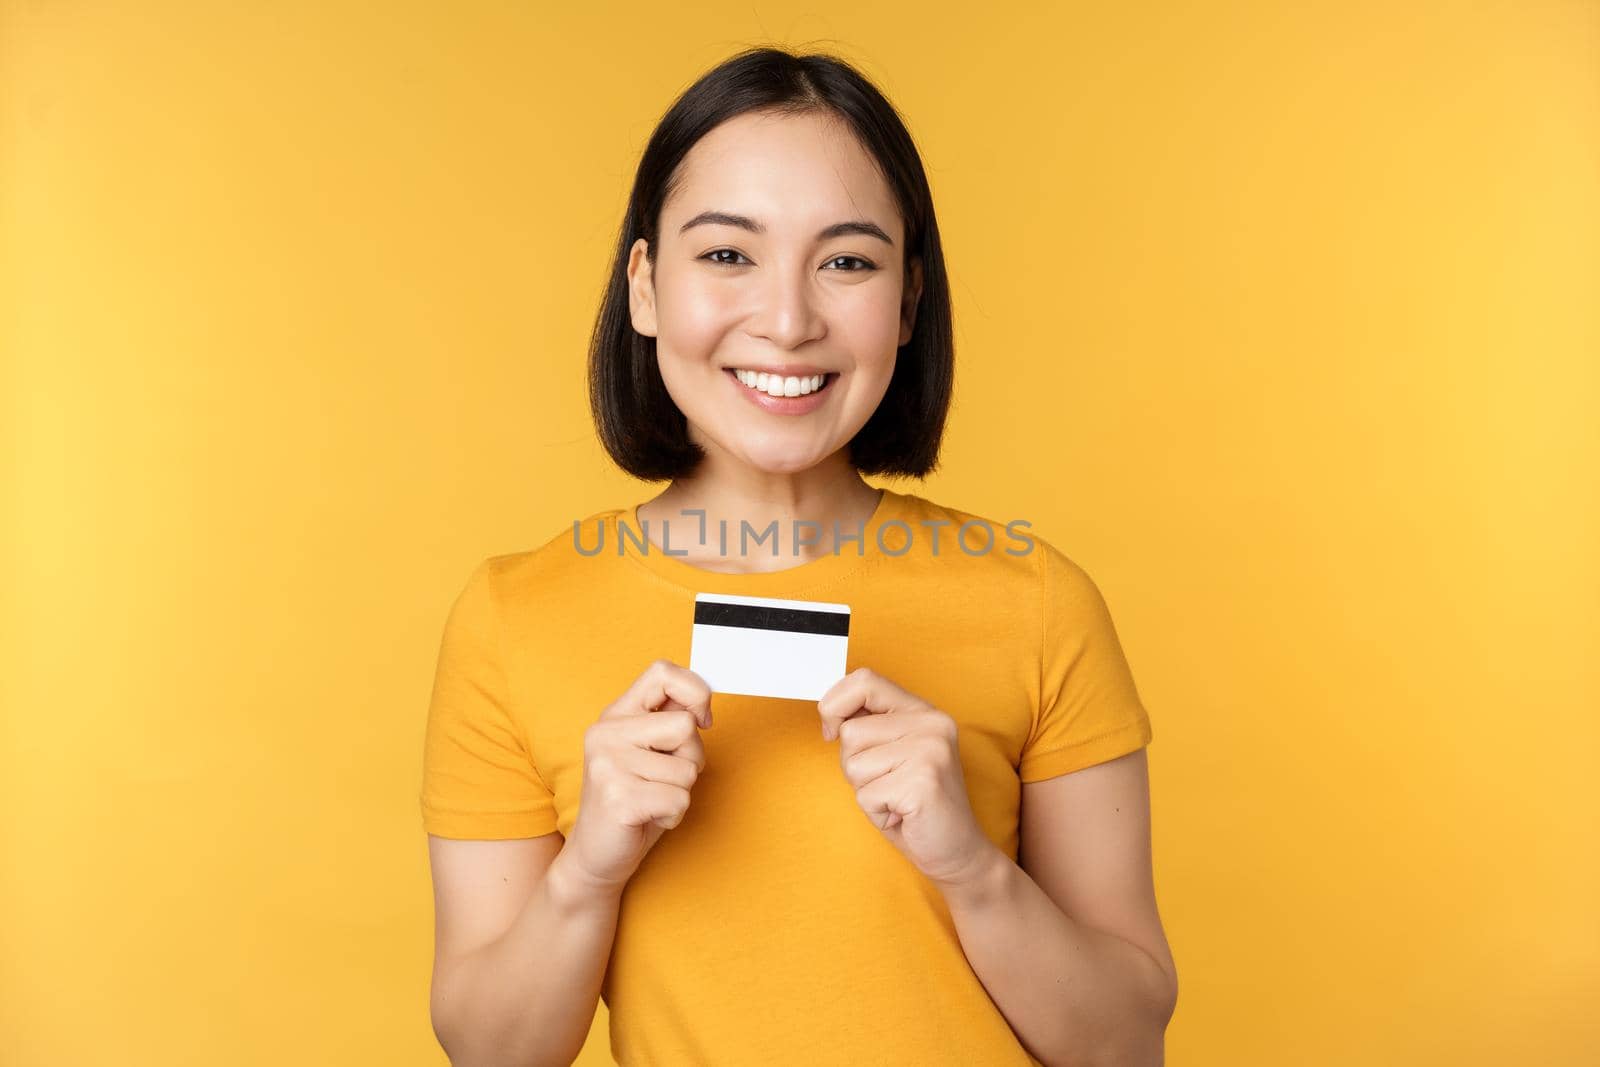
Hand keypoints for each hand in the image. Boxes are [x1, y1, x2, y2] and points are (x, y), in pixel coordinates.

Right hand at [566, 659, 712, 895]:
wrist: (596, 855)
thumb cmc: (634, 800)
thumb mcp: (651, 752)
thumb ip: (670, 721)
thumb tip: (702, 707)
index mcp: (615, 715)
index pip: (662, 672)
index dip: (694, 692)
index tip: (700, 721)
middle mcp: (606, 733)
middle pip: (685, 726)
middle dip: (690, 758)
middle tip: (663, 780)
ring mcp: (608, 764)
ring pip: (687, 768)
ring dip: (680, 792)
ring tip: (651, 801)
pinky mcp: (617, 798)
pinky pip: (679, 799)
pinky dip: (674, 816)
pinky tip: (647, 819)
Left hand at [818, 667, 995, 888]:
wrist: (957, 851)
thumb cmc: (914, 804)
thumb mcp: (891, 753)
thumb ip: (869, 726)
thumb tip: (828, 712)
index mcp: (922, 711)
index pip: (864, 679)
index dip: (835, 704)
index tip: (833, 732)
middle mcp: (931, 723)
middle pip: (850, 731)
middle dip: (854, 765)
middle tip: (887, 783)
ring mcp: (930, 750)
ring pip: (853, 764)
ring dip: (866, 790)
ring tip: (896, 798)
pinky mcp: (922, 782)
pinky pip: (865, 795)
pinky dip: (876, 812)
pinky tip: (902, 814)